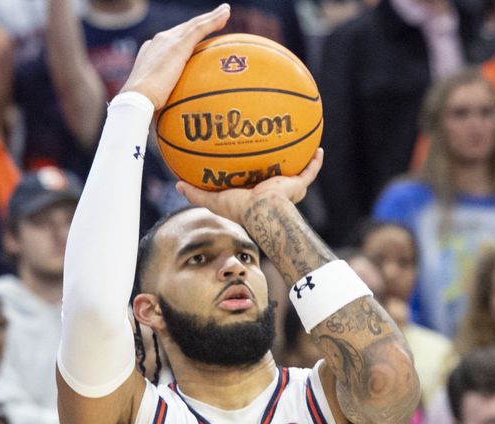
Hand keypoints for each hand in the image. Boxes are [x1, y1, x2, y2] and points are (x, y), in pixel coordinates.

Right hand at [118, 4, 229, 109]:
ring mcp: (168, 41)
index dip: (187, 37)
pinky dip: (213, 20)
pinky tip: (226, 15)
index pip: (174, 41)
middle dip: (201, 22)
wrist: (137, 98)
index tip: (198, 39)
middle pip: (186, 29)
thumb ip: (166, 98)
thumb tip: (172, 116)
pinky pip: (200, 28)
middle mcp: (159, 42)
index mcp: (152, 52)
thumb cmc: (144, 106)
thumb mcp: (157, 99)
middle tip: (219, 16)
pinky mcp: (178, 45)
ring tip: (225, 11)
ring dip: (211, 17)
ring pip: (194, 24)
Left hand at [176, 148, 323, 222]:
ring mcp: (287, 187)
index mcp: (255, 193)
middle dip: (276, 161)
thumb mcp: (214, 200)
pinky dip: (316, 161)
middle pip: (275, 173)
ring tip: (299, 141)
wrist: (263, 211)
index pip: (253, 179)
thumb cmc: (240, 209)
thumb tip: (176, 184)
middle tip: (272, 143)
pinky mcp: (298, 185)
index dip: (251, 169)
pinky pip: (311, 172)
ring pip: (295, 171)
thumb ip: (196, 194)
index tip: (248, 157)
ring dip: (298, 158)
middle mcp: (273, 190)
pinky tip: (319, 147)